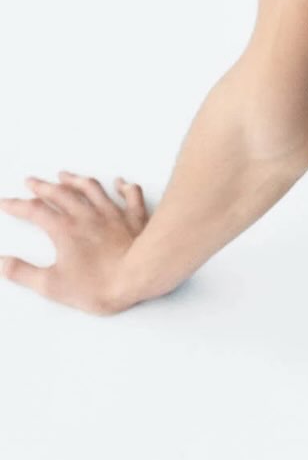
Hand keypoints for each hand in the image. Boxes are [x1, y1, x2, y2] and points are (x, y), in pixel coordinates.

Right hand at [0, 172, 149, 315]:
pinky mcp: (135, 219)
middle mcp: (87, 215)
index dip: (17, 205)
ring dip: (76, 180)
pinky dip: (125, 187)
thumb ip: (22, 273)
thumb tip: (0, 262)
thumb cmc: (99, 284)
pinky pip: (131, 196)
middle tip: (31, 181)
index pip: (34, 211)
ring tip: (65, 174)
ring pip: (92, 189)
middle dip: (43, 186)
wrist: (140, 277)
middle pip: (61, 194)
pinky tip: (121, 182)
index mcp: (64, 229)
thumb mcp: (51, 285)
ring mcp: (113, 214)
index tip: (5, 202)